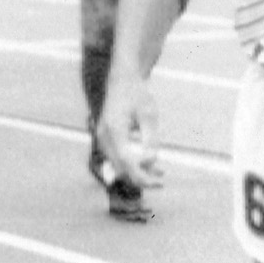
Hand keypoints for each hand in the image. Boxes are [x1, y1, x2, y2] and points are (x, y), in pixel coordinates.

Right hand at [94, 71, 163, 193]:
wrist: (122, 82)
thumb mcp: (149, 116)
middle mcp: (103, 137)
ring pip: (117, 166)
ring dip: (137, 171)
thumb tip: (151, 161)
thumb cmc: (138, 96)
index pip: (126, 161)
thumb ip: (150, 140)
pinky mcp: (104, 139)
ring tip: (160, 172)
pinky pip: (116, 158)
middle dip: (141, 177)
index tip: (160, 179)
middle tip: (162, 180)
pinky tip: (149, 163)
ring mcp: (101, 139)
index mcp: (114, 129)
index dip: (143, 174)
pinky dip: (131, 164)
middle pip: (120, 168)